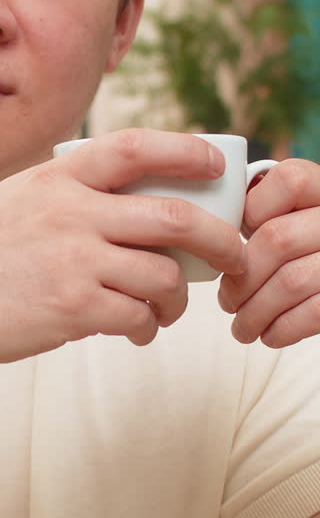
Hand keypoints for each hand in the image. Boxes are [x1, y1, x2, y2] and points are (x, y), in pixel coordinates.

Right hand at [0, 129, 246, 378]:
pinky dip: (147, 328)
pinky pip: (138, 317)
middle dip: (222, 240)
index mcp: (55, 178)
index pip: (137, 148)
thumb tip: (129, 215)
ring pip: (164, 276)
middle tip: (235, 257)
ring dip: (177, 299)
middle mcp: (71, 212)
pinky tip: (136, 332)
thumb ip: (65, 199)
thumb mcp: (12, 204)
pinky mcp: (72, 309)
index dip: (187, 152)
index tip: (215, 164)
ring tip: (165, 311)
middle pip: (178, 218)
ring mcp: (73, 260)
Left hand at [218, 158, 319, 346]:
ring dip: (256, 312)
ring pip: (291, 282)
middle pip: (278, 239)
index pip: (288, 182)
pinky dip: (283, 329)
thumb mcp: (292, 215)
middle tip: (226, 301)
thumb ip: (263, 208)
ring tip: (242, 326)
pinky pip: (313, 313)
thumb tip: (208, 226)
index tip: (233, 241)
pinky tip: (270, 334)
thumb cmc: (303, 248)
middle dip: (241, 279)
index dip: (251, 213)